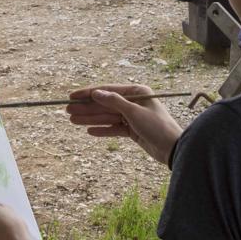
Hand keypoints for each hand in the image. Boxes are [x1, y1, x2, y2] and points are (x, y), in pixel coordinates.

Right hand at [66, 84, 182, 165]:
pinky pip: (114, 128)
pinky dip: (102, 130)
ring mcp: (133, 117)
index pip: (108, 90)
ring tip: (72, 121)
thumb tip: (96, 92)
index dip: (88, 93)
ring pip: (107, 116)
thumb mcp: (134, 112)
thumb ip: (114, 102)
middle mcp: (134, 102)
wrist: (173, 149)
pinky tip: (89, 131)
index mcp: (137, 92)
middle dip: (86, 107)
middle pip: (105, 104)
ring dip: (90, 119)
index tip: (72, 96)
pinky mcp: (133, 130)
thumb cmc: (157, 127)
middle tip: (67, 111)